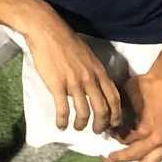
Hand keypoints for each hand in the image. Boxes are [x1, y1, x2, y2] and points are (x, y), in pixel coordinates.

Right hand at [22, 13, 123, 135]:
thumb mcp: (88, 55)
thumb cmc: (66, 40)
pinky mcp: (57, 86)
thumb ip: (94, 72)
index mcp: (99, 71)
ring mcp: (74, 83)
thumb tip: (95, 87)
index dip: (115, 114)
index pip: (114, 98)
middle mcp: (90, 79)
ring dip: (81, 124)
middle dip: (101, 125)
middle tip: (96, 131)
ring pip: (83, 112)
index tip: (113, 124)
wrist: (46, 31)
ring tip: (77, 128)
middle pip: (102, 110)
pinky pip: (63, 110)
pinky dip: (63, 121)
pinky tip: (61, 125)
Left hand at [107, 60, 161, 161]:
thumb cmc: (149, 84)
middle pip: (136, 154)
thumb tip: (111, 117)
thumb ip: (120, 109)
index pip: (125, 139)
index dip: (116, 138)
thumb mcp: (127, 95)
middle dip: (122, 157)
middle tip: (111, 159)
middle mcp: (157, 139)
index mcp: (144, 128)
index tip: (110, 135)